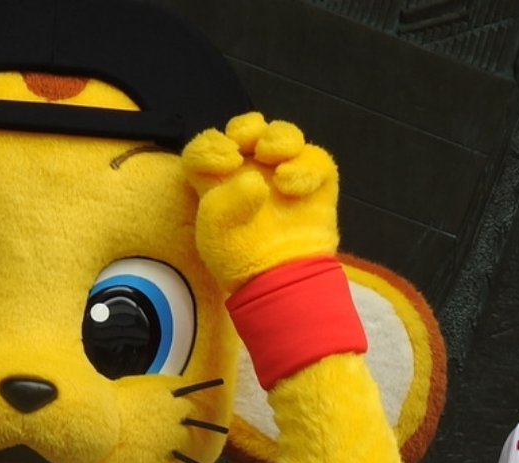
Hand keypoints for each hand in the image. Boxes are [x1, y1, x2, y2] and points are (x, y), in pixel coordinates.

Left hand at [182, 112, 339, 293]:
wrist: (278, 279)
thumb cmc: (239, 258)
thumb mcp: (214, 234)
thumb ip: (223, 201)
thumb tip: (256, 181)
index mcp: (217, 180)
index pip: (206, 146)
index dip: (211, 145)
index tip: (224, 160)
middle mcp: (249, 170)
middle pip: (245, 129)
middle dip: (245, 127)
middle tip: (246, 144)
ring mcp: (282, 171)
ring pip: (281, 134)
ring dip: (277, 137)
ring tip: (274, 158)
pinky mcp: (313, 178)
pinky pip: (312, 157)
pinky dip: (304, 166)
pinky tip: (291, 185)